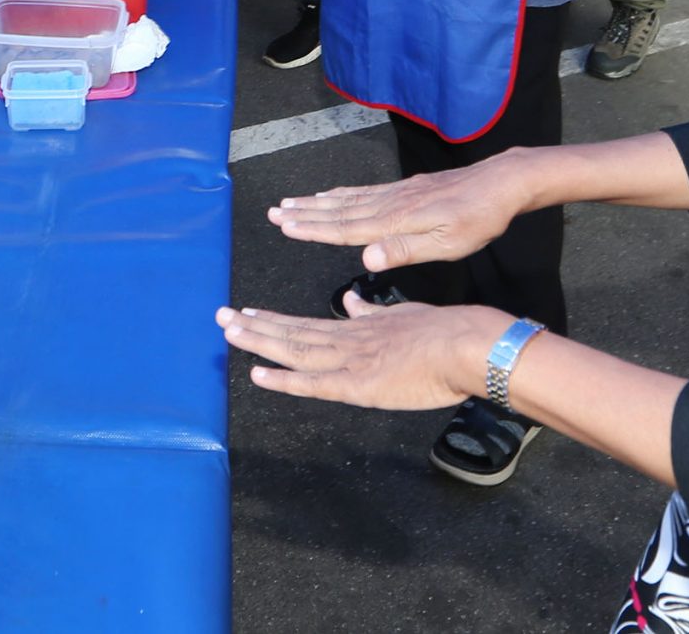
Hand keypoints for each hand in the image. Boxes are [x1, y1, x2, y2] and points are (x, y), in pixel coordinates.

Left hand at [218, 300, 507, 410]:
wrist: (466, 344)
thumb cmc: (444, 333)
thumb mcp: (402, 313)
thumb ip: (373, 313)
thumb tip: (352, 303)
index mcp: (359, 327)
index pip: (307, 325)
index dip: (274, 321)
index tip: (248, 314)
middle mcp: (348, 340)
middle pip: (293, 334)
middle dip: (254, 326)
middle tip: (221, 317)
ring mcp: (351, 361)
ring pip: (296, 351)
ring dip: (259, 342)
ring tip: (229, 332)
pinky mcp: (360, 384)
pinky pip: (314, 383)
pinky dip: (284, 379)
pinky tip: (258, 374)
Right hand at [268, 148, 542, 272]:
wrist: (500, 183)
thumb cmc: (477, 219)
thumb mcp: (447, 244)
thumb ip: (405, 250)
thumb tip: (366, 259)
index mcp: (395, 221)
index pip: (345, 227)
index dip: (313, 228)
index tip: (284, 225)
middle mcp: (389, 203)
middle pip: (339, 210)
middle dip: (305, 212)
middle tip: (274, 212)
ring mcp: (397, 193)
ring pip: (348, 199)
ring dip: (318, 202)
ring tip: (292, 202)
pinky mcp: (406, 189)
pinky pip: (364, 191)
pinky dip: (342, 194)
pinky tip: (334, 194)